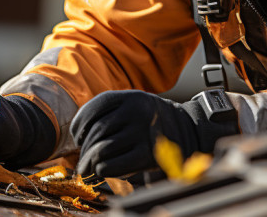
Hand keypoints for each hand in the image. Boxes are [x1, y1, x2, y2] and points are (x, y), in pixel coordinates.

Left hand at [71, 89, 237, 177]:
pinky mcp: (147, 155)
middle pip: (95, 133)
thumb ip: (107, 114)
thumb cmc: (149, 120)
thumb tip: (79, 142)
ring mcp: (143, 133)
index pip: (91, 111)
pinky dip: (102, 170)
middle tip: (84, 160)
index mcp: (130, 97)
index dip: (79, 127)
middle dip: (85, 150)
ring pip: (101, 150)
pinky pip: (110, 166)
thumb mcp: (131, 105)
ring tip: (92, 166)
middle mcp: (137, 111)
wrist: (187, 130)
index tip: (80, 137)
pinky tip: (105, 170)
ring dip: (92, 162)